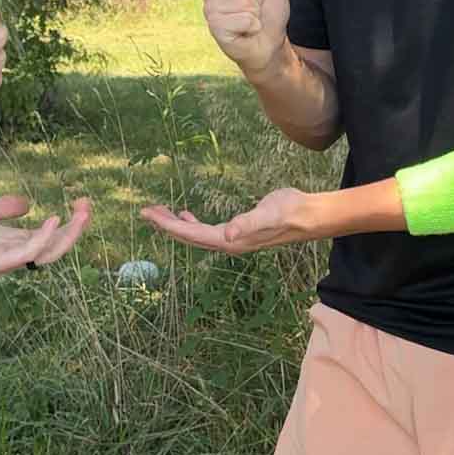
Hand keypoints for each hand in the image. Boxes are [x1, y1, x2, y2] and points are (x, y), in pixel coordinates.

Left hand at [0, 193, 91, 274]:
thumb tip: (26, 202)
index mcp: (11, 241)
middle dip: (76, 228)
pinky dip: (42, 240)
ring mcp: (4, 260)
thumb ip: (2, 208)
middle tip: (88, 204)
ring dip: (67, 234)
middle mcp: (12, 253)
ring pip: (47, 253)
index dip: (70, 222)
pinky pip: (25, 255)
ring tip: (79, 212)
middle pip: (56, 247)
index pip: (51, 237)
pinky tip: (51, 220)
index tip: (82, 200)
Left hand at [141, 188, 314, 251]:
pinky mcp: (237, 230)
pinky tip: (186, 215)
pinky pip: (205, 230)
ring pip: (195, 234)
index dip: (167, 225)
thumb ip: (247, 224)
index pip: (190, 235)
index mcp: (229, 240)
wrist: (308, 216)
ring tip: (159, 212)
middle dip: (165, 225)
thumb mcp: (268, 214)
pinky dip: (192, 223)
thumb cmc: (290, 211)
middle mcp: (228, 242)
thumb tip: (228, 234)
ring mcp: (232, 238)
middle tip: (144, 211)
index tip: (147, 213)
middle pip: (188, 237)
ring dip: (176, 225)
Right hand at [203, 0, 289, 76]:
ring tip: (250, 21)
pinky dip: (252, 27)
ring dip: (255, 14)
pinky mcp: (215, 28)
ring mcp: (210, 10)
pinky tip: (246, 31)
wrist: (269, 44)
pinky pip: (243, 19)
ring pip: (244, 1)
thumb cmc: (269, 13)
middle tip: (255, 10)